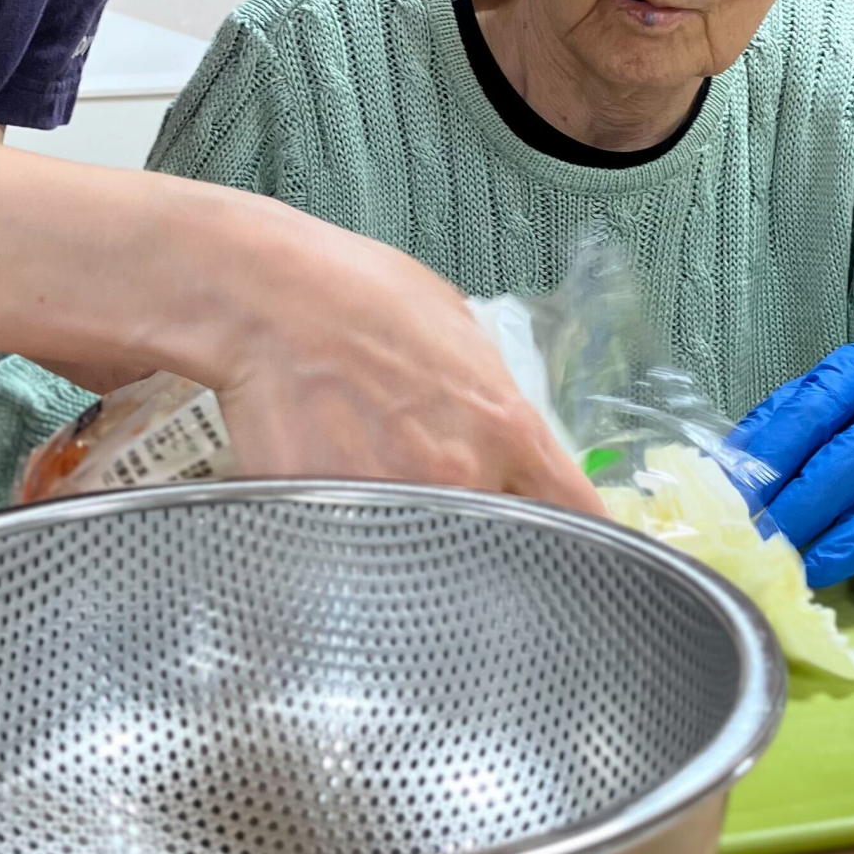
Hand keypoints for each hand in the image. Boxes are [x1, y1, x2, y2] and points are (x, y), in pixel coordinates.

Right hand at [157, 186, 601, 515]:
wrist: (270, 297)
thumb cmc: (362, 293)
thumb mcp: (459, 326)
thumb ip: (492, 394)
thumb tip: (502, 427)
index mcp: (506, 427)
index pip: (577, 515)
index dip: (583, 543)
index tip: (579, 557)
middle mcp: (461, 478)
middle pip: (501, 548)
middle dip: (485, 541)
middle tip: (457, 522)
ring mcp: (394, 506)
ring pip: (427, 561)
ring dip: (414, 544)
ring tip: (379, 502)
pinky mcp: (330, 524)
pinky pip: (353, 557)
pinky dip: (348, 544)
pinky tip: (331, 512)